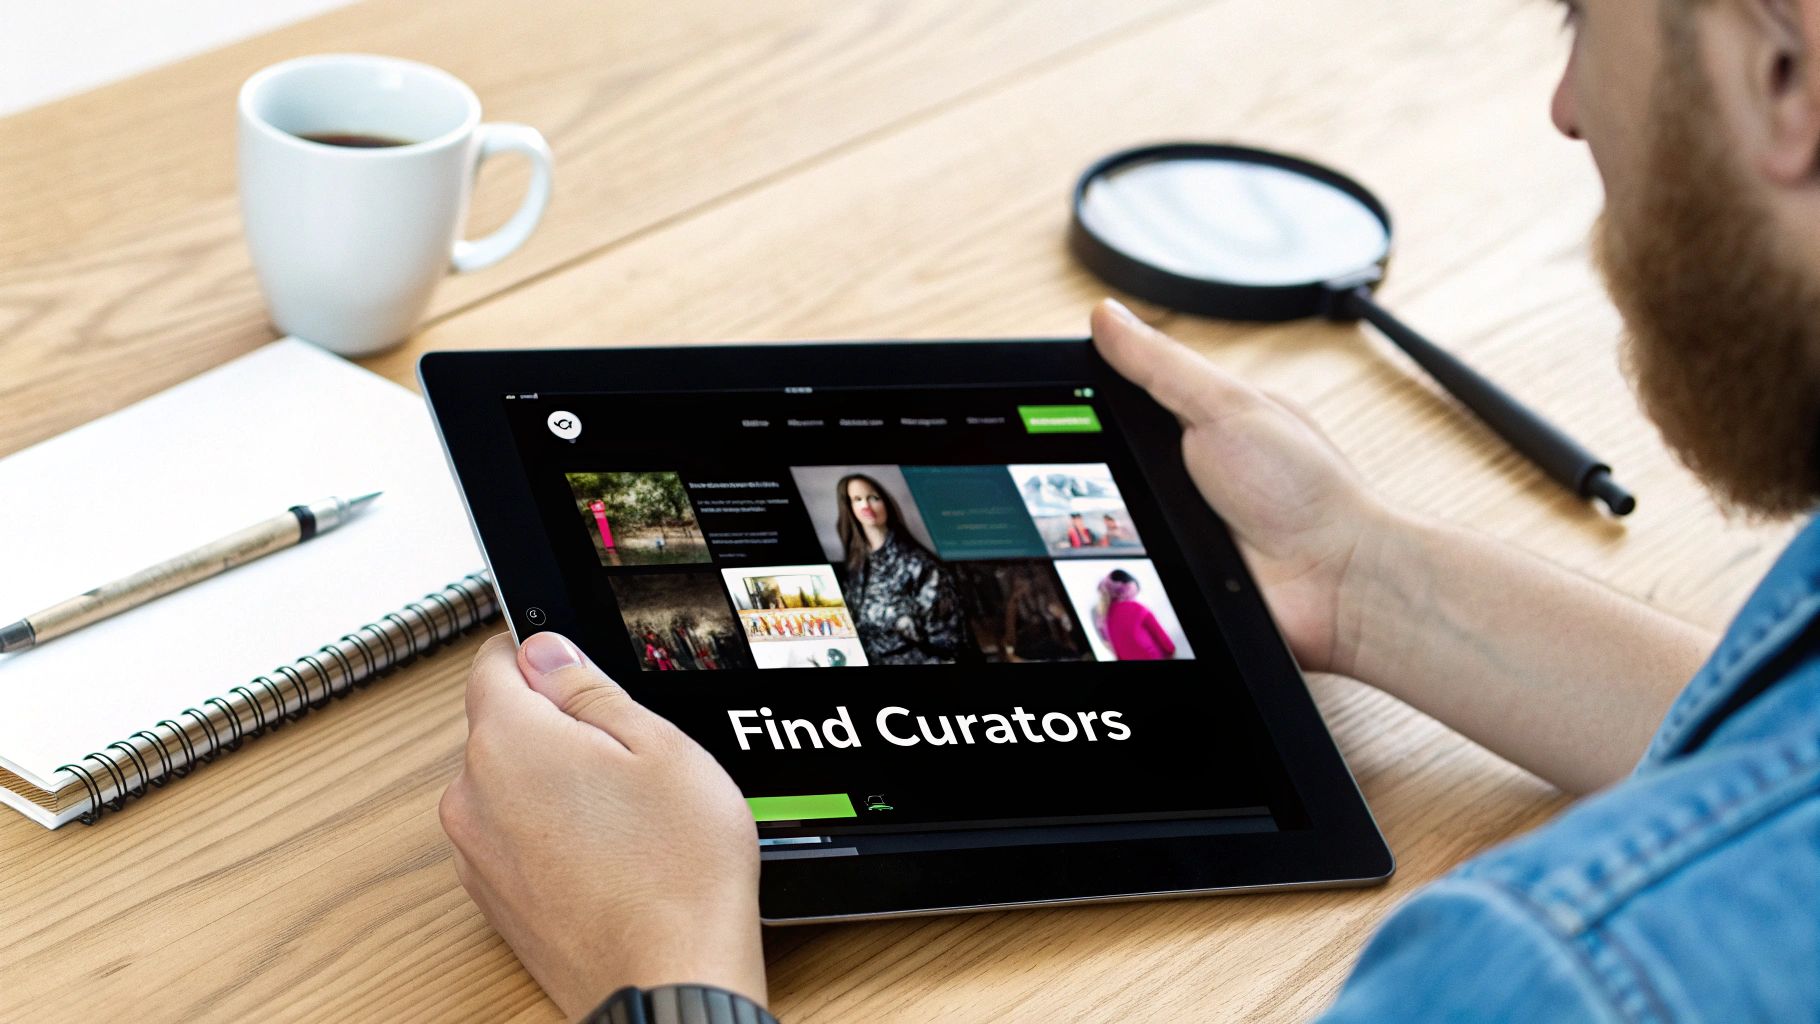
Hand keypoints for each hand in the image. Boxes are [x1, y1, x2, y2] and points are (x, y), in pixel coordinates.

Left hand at [440, 632, 765, 1019]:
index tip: (580, 668)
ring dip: (555, 783)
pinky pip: (514, 837)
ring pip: (509, 784)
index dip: (543, 654)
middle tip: (629, 752)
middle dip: (556, 725)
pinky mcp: (493, 900)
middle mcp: (473, 797)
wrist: (669, 979)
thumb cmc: (675, 873)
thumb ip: (588, 687)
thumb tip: (547, 651)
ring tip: (626, 812)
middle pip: (502, 725)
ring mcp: (477, 855)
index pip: (495, 661)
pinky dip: (551, 833)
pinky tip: (610, 853)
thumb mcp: (659, 745)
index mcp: (508, 743)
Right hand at [1092, 299, 1395, 675]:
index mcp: (1198, 421)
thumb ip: (1162, 364)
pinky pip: (1126, 568)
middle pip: (1105, 460)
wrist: (1338, 582)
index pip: (1118, 399)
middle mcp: (1185, 470)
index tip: (1049, 400)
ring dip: (1108, 523)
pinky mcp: (1174, 574)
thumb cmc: (1307, 490)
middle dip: (1092, 468)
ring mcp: (1178, 524)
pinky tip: (1133, 560)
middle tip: (1104, 471)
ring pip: (1108, 518)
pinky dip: (1122, 568)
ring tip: (1129, 521)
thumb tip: (1107, 318)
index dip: (1084, 399)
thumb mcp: (1227, 407)